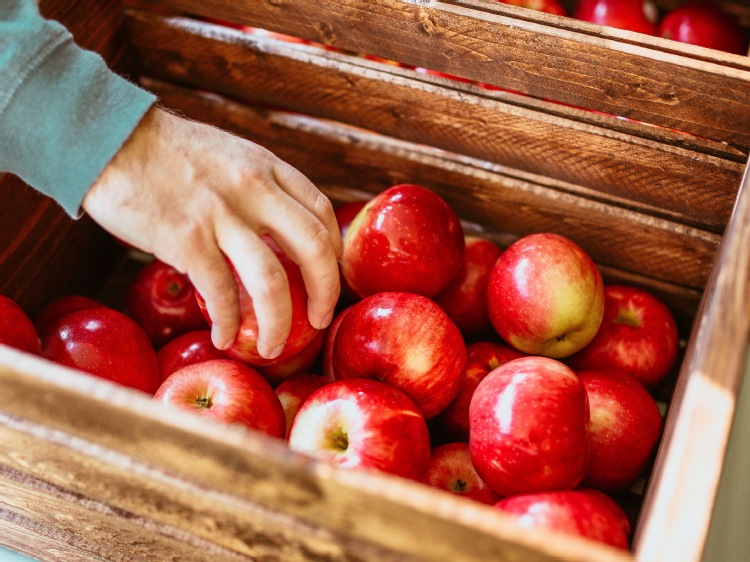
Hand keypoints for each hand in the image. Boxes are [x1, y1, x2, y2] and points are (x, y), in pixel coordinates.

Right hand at [83, 106, 341, 358]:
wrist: (109, 137)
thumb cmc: (168, 152)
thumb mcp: (230, 156)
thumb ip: (258, 188)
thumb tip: (277, 232)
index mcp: (267, 168)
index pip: (322, 213)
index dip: (333, 252)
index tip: (327, 276)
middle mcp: (253, 189)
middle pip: (314, 249)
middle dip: (325, 293)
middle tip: (319, 320)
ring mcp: (220, 215)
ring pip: (271, 282)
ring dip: (278, 325)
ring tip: (272, 349)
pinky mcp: (185, 240)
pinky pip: (220, 294)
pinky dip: (228, 323)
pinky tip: (224, 337)